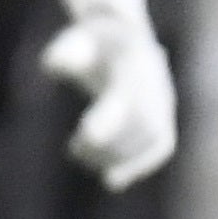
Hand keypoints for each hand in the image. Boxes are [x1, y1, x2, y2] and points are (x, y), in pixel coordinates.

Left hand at [41, 12, 175, 191]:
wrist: (126, 37)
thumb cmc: (94, 41)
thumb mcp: (77, 38)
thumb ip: (66, 52)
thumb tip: (52, 66)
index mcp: (138, 65)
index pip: (131, 97)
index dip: (112, 120)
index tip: (86, 135)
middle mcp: (158, 87)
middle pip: (144, 124)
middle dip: (112, 143)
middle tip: (74, 150)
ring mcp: (165, 104)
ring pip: (154, 139)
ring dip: (121, 157)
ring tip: (82, 157)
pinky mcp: (164, 119)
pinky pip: (160, 146)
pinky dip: (139, 166)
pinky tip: (112, 181)